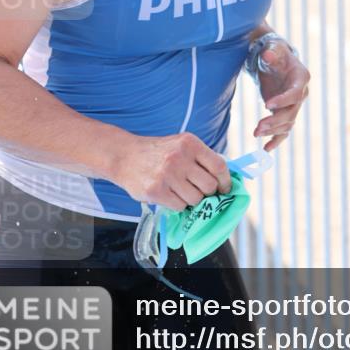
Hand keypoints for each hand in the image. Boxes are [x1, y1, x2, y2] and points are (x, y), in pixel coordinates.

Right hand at [113, 132, 231, 210]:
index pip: (219, 166)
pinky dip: (178, 205)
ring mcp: (167, 174)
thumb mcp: (181, 145)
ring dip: (191, 200)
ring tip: (180, 191)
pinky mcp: (156, 191)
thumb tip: (224, 179)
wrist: (125, 156)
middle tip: (200, 192)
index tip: (224, 188)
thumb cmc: (158, 152)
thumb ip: (201, 158)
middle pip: (209, 186)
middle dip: (207, 193)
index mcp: (190, 143)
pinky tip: (170, 195)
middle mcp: (179, 157)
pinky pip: (180, 207)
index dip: (225, 181)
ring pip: (195, 199)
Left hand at [253, 43, 310, 152]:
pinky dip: (276, 140)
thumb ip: (271, 52)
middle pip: (291, 112)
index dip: (283, 100)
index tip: (267, 105)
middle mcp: (301, 93)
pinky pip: (284, 130)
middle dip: (275, 121)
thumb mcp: (273, 48)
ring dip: (272, 131)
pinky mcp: (284, 112)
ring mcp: (293, 105)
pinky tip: (266, 148)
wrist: (273, 59)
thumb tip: (268, 55)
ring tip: (256, 133)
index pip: (295, 94)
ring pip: (287, 123)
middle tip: (258, 128)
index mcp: (301, 77)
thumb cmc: (274, 52)